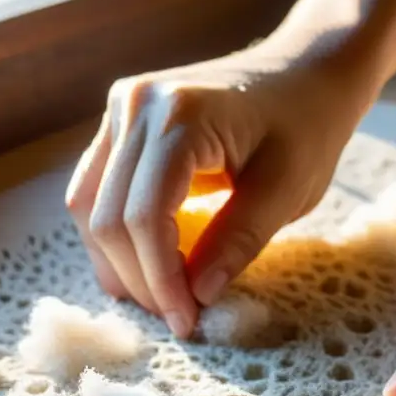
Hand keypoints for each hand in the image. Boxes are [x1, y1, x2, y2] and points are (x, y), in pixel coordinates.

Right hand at [65, 39, 374, 338]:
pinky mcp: (121, 121)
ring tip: (160, 298)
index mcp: (181, 115)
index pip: (146, 216)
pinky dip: (116, 233)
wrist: (305, 73)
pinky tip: (144, 266)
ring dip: (118, 261)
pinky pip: (96, 188)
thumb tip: (197, 296)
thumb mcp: (287, 190)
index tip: (187, 322)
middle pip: (109, 216)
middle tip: (178, 317)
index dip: (161, 280)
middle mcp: (137, 104)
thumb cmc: (306, 127)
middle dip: (139, 279)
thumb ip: (239, 241)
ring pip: (89, 206)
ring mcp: (122, 107)